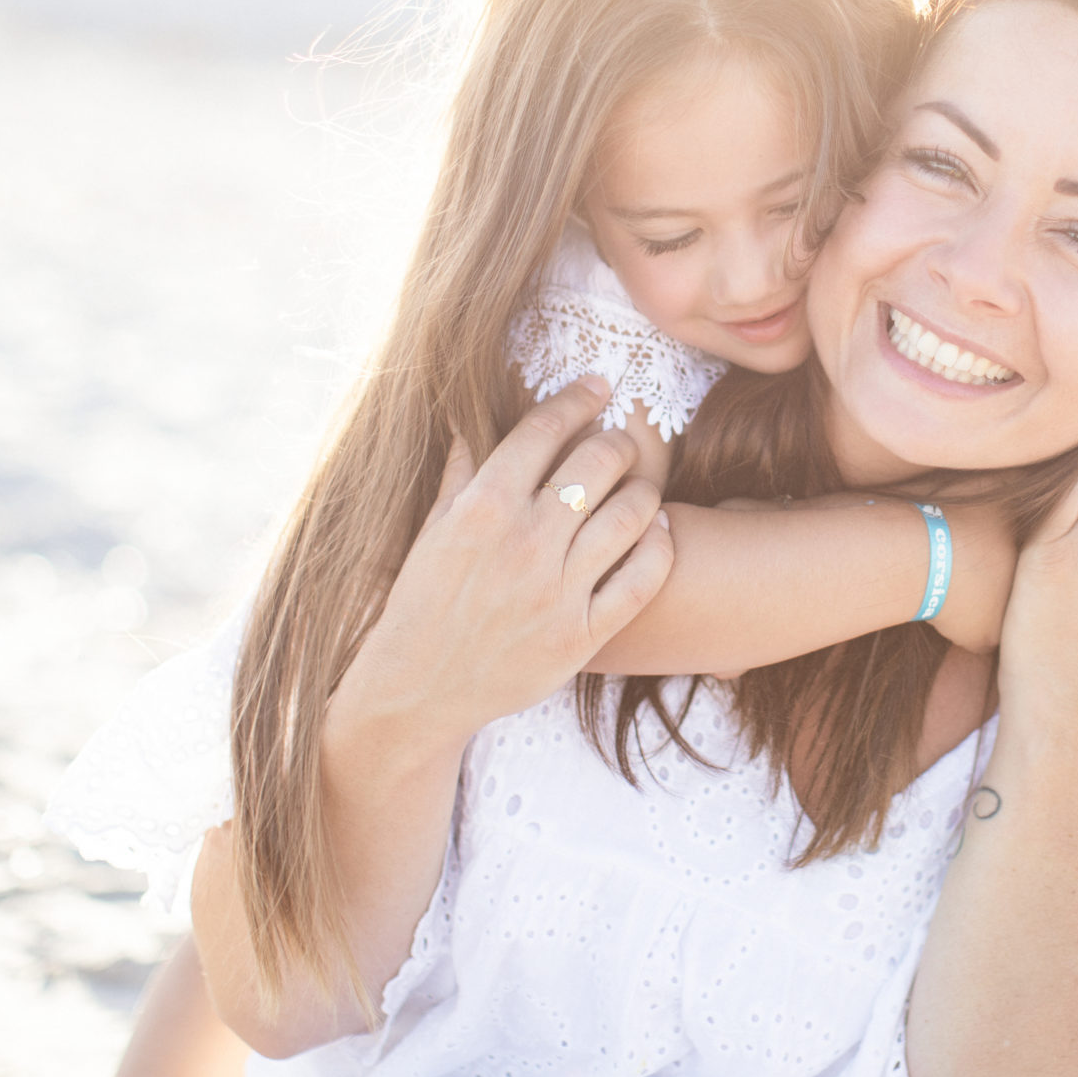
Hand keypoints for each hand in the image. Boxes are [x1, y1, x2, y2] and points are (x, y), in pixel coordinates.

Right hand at [326, 377, 675, 760]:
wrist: (417, 690)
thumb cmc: (421, 603)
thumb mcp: (433, 530)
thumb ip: (462, 472)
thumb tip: (473, 416)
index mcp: (482, 508)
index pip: (544, 429)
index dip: (578, 398)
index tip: (597, 386)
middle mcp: (524, 542)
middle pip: (599, 462)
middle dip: (617, 441)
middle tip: (619, 443)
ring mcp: (557, 591)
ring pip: (631, 514)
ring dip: (644, 490)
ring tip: (639, 488)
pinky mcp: (581, 635)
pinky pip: (643, 579)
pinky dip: (660, 546)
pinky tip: (657, 532)